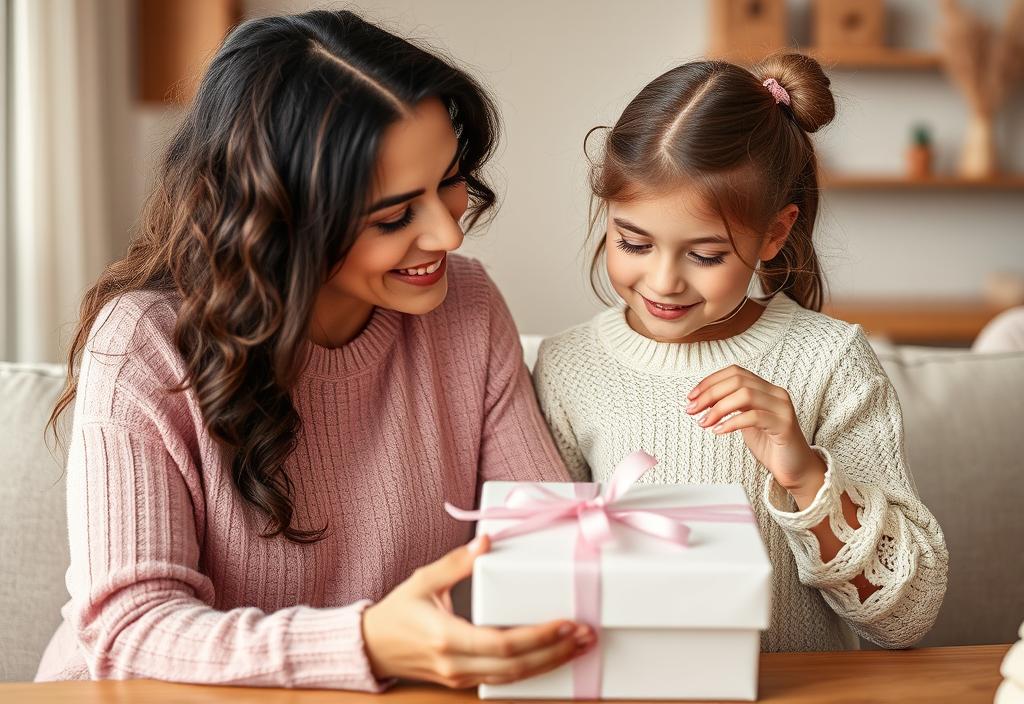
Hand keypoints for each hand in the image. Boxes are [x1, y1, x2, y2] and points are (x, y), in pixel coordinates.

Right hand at [362, 535, 594, 688]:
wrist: (371, 648)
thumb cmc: (397, 611)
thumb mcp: (423, 580)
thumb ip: (457, 563)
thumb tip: (487, 541)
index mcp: (446, 637)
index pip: (502, 643)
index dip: (539, 637)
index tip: (567, 623)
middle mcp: (456, 663)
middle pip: (516, 666)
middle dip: (555, 652)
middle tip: (586, 635)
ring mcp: (459, 678)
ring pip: (513, 678)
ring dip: (550, 663)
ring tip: (579, 646)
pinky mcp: (463, 682)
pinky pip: (503, 679)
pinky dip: (531, 669)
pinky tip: (552, 656)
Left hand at [685, 365, 824, 501]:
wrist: (795, 469)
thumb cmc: (769, 445)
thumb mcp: (745, 420)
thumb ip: (731, 407)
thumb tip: (701, 400)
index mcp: (766, 388)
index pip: (735, 372)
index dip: (710, 381)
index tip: (691, 396)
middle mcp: (776, 393)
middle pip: (737, 381)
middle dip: (709, 394)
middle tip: (692, 410)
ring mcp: (782, 408)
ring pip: (745, 395)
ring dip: (718, 408)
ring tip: (704, 422)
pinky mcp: (784, 425)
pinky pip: (754, 417)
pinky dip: (732, 422)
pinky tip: (719, 431)